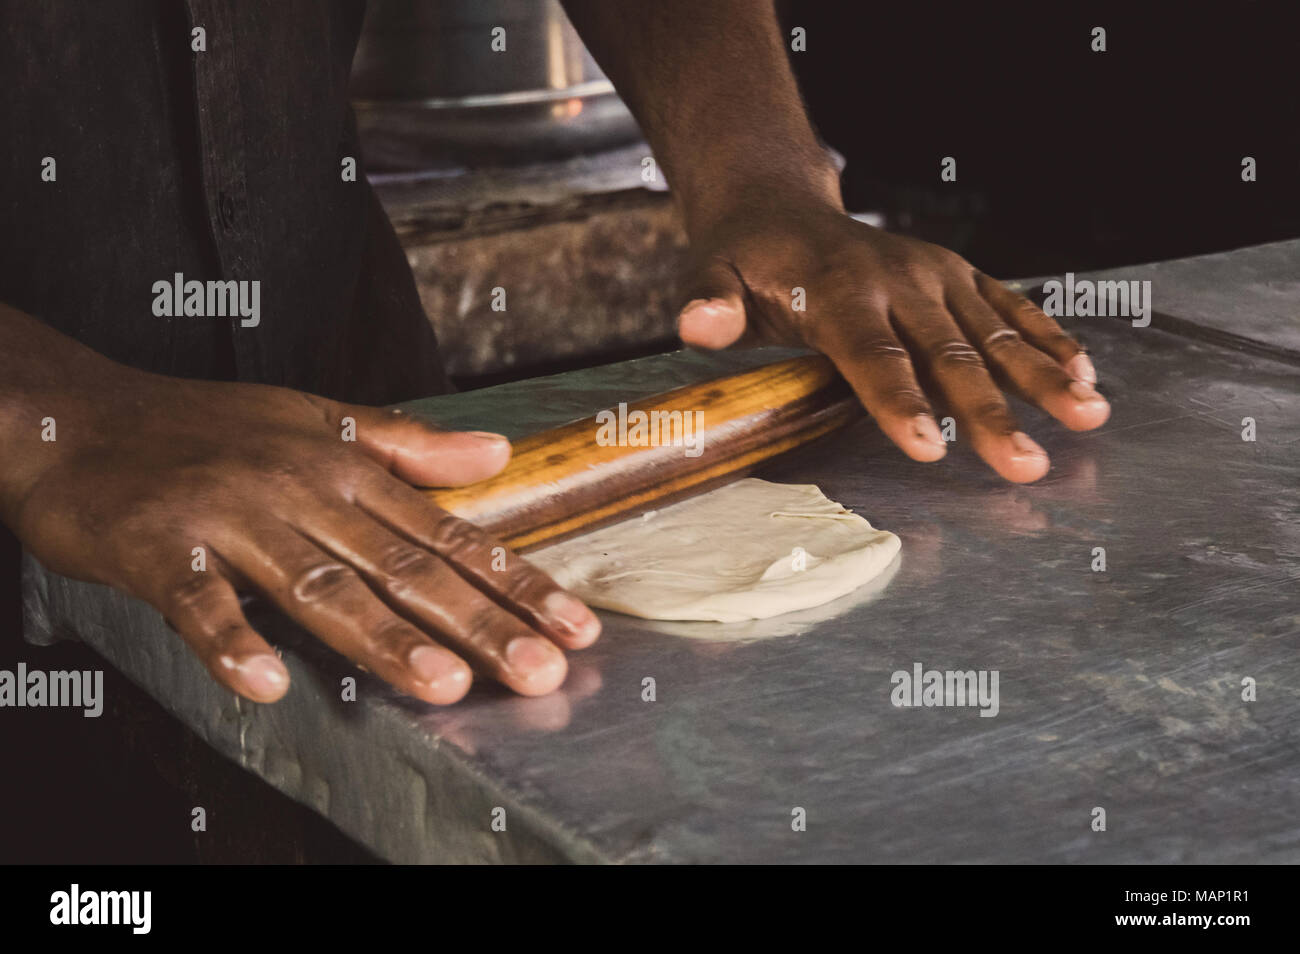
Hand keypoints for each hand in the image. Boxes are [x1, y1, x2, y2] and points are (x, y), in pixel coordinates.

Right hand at [7, 365, 600, 704]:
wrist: (81, 417)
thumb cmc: (208, 427)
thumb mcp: (318, 421)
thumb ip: (409, 445)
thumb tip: (498, 452)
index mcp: (349, 470)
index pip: (451, 534)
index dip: (517, 583)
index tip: (577, 627)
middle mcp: (304, 493)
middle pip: (406, 567)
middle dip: (480, 622)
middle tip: (540, 670)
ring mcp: (233, 519)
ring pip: (321, 584)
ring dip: (384, 639)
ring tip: (445, 686)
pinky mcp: (161, 547)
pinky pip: (200, 601)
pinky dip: (232, 640)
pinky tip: (267, 683)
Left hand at [675, 200, 1109, 481]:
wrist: (779, 204)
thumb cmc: (743, 257)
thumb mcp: (711, 272)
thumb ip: (708, 301)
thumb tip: (699, 325)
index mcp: (839, 289)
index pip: (873, 356)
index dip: (898, 403)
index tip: (927, 450)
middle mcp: (897, 279)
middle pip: (948, 356)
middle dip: (991, 414)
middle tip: (1028, 466)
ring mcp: (935, 274)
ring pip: (994, 333)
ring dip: (1044, 377)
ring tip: (1090, 418)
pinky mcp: (957, 275)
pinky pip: (1008, 307)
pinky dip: (1047, 339)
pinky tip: (1085, 375)